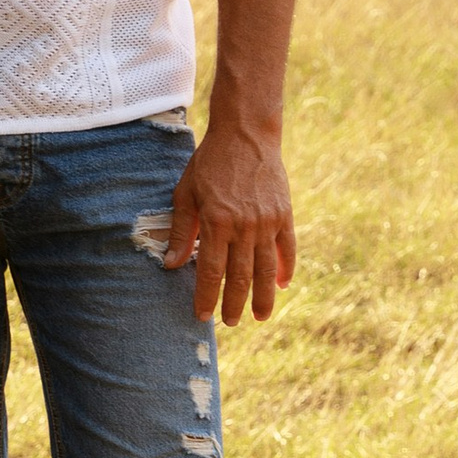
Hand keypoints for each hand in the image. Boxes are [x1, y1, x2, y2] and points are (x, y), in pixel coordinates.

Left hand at [164, 117, 296, 323]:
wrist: (246, 135)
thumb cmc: (209, 163)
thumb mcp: (186, 193)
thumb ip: (182, 231)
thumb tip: (170, 265)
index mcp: (217, 222)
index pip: (212, 271)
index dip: (206, 296)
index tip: (202, 314)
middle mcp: (245, 226)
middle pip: (241, 276)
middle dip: (234, 303)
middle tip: (231, 322)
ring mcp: (268, 222)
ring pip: (267, 269)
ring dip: (263, 296)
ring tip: (259, 316)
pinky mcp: (285, 214)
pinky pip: (288, 249)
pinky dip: (286, 269)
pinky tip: (282, 285)